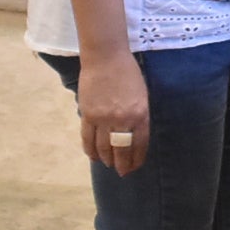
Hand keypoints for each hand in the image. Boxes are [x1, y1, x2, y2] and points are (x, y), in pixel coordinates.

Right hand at [76, 51, 149, 174]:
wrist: (106, 57)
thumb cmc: (128, 73)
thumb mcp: (142, 95)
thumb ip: (139, 116)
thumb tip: (133, 137)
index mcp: (140, 114)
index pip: (139, 144)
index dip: (136, 159)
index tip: (135, 166)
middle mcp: (122, 119)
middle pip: (121, 150)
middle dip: (122, 165)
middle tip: (122, 172)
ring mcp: (104, 118)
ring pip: (103, 147)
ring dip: (106, 159)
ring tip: (108, 164)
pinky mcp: (88, 114)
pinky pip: (88, 138)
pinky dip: (90, 150)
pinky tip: (94, 156)